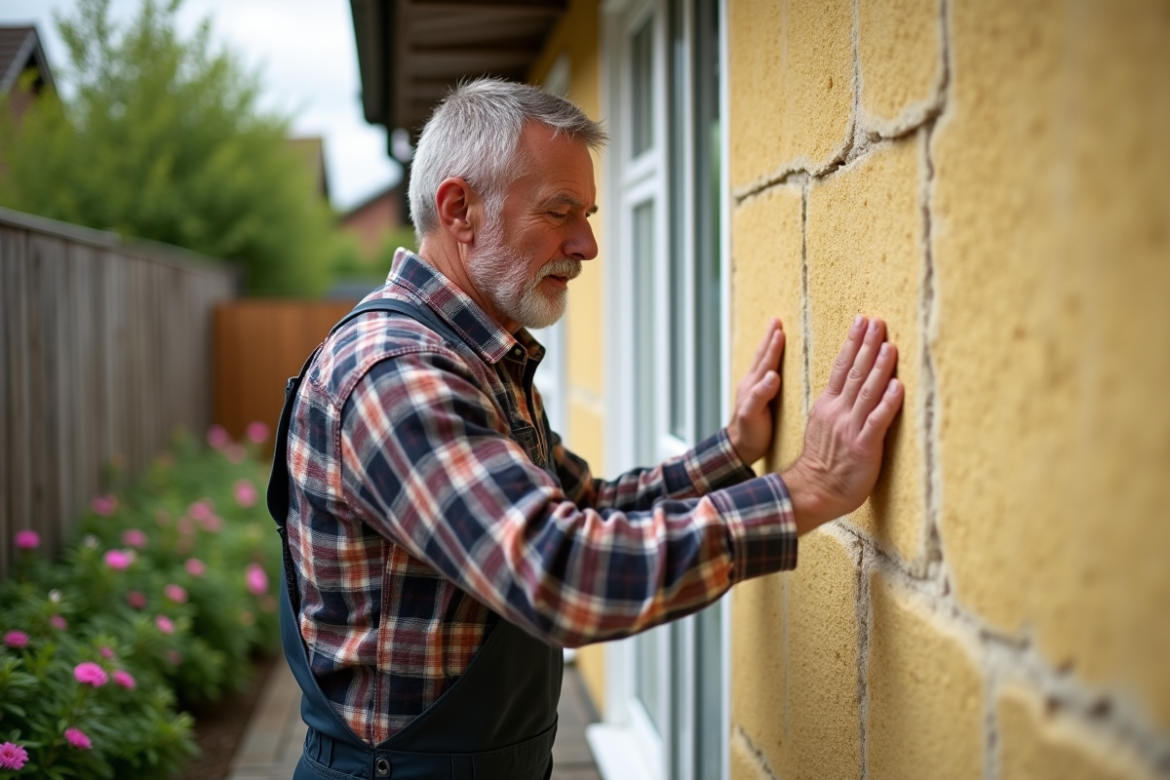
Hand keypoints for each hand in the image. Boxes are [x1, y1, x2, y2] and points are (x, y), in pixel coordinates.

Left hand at [727, 319, 784, 465]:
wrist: (738, 448)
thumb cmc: (749, 434)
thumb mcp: (754, 417)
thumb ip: (761, 396)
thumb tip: (773, 375)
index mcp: (754, 387)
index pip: (767, 362)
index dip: (775, 346)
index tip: (781, 329)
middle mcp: (752, 384)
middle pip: (762, 356)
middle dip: (770, 338)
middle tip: (776, 320)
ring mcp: (753, 389)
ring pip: (761, 362)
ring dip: (768, 345)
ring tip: (774, 331)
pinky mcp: (756, 396)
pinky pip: (763, 371)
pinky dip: (768, 359)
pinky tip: (771, 359)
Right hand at [783, 315, 903, 533]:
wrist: (813, 491)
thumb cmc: (823, 462)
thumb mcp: (823, 425)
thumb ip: (837, 405)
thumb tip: (852, 386)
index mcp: (827, 405)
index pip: (841, 367)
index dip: (853, 343)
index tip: (862, 321)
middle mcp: (837, 412)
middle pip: (855, 373)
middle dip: (867, 345)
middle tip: (878, 322)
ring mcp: (850, 429)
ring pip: (866, 392)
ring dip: (880, 368)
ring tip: (890, 346)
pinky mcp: (864, 447)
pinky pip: (877, 421)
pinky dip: (888, 403)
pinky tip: (899, 387)